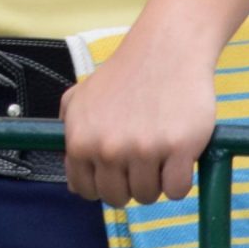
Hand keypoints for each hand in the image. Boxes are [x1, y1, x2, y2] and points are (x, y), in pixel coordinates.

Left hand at [60, 42, 216, 208]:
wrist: (165, 49)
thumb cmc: (125, 74)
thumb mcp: (79, 97)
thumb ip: (69, 134)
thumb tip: (72, 179)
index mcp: (80, 140)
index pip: (86, 190)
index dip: (103, 184)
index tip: (116, 172)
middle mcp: (108, 148)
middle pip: (117, 198)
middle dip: (129, 185)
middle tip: (140, 160)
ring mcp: (143, 150)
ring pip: (147, 196)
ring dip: (155, 181)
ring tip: (158, 151)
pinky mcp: (178, 149)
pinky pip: (177, 190)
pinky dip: (180, 179)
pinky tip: (177, 155)